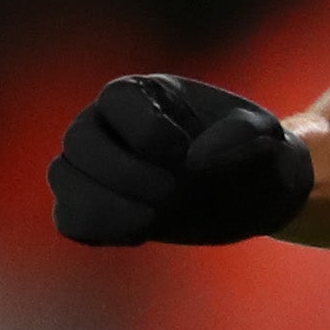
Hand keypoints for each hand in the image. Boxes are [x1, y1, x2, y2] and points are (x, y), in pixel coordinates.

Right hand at [48, 72, 315, 246]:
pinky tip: (139, 236)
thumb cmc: (256, 156)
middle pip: (78, 139)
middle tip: (173, 195)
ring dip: (103, 205)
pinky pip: (69, 219)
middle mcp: (109, 123)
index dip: (146, 131)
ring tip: (152, 222)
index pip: (116, 99)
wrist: (251, 194)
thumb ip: (241, 136)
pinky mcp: (97, 207)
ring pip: (63, 177)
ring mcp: (96, 167)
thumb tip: (194, 160)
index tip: (186, 155)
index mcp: (145, 93)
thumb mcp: (266, 139)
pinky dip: (95, 230)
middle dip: (122, 174)